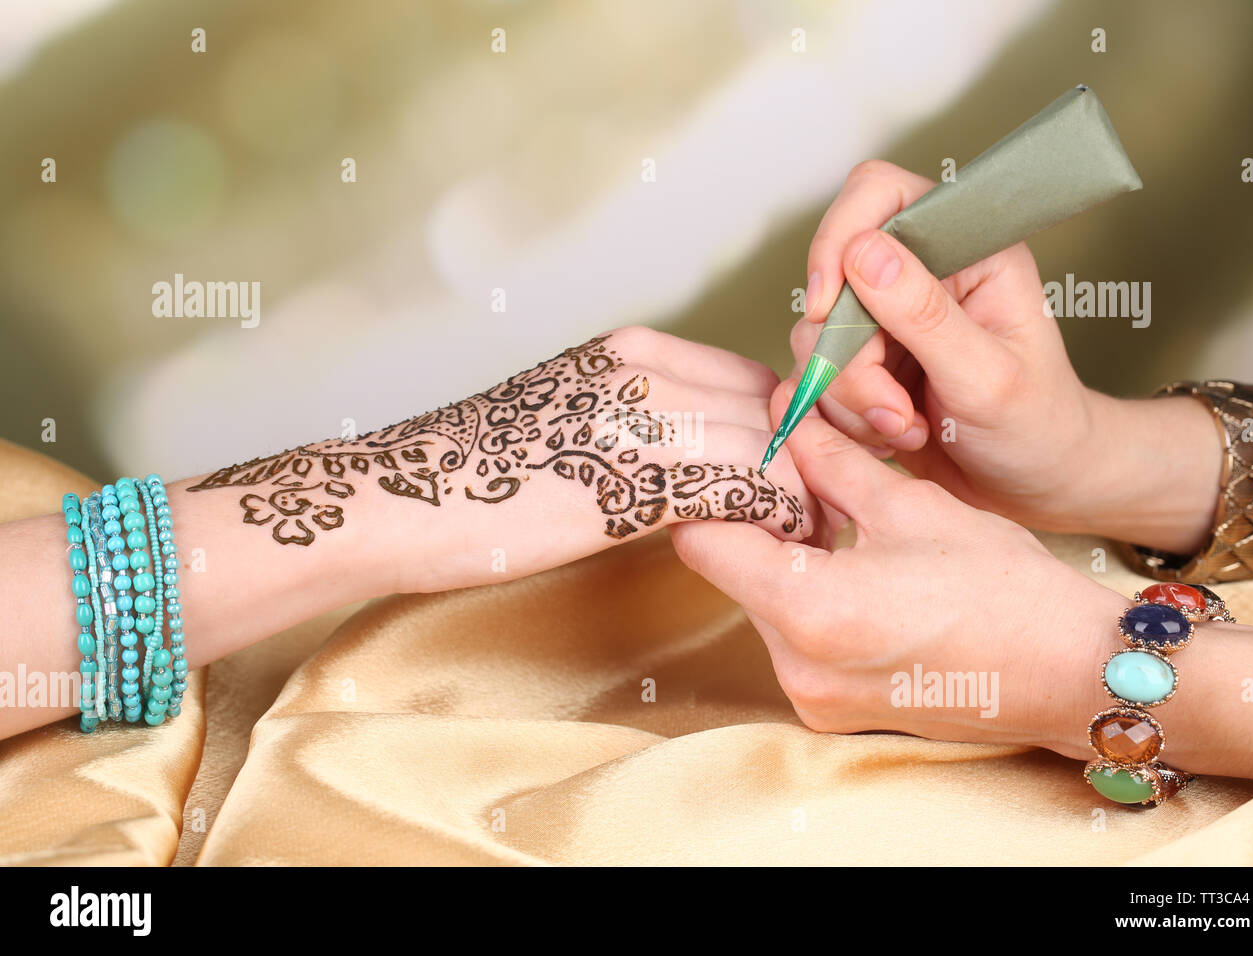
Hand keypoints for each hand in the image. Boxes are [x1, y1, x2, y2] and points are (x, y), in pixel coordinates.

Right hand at [184, 326, 814, 592]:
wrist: (400, 498)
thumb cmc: (473, 472)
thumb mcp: (566, 417)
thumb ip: (635, 422)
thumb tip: (698, 463)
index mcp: (631, 349)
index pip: (749, 378)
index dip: (785, 429)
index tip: (797, 475)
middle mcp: (646, 368)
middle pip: (772, 408)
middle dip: (807, 462)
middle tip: (818, 516)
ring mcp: (643, 417)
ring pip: (772, 447)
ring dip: (800, 498)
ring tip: (805, 541)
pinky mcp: (637, 478)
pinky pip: (746, 490)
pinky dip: (774, 522)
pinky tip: (772, 551)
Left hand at [671, 405, 1124, 752]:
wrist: (1072, 673)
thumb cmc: (1006, 590)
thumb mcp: (909, 505)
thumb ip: (830, 460)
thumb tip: (786, 419)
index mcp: (808, 611)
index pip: (705, 544)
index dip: (717, 494)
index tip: (741, 462)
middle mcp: (796, 667)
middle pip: (733, 576)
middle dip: (759, 524)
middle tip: (797, 478)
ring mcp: (813, 697)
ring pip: (763, 608)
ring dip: (786, 563)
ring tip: (837, 522)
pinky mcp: (833, 711)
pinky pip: (794, 642)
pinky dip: (809, 602)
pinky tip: (854, 569)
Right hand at [792, 160, 1221, 550]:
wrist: (1034, 487)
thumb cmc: (1037, 427)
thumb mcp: (988, 377)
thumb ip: (925, 315)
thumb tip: (863, 252)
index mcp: (968, 247)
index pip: (879, 194)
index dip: (839, 241)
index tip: (828, 309)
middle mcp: (921, 273)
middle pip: (833, 284)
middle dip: (850, 360)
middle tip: (895, 413)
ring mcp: (886, 320)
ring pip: (817, 340)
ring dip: (849, 399)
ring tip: (907, 430)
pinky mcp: (864, 365)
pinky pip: (815, 380)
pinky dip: (840, 418)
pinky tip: (891, 438)